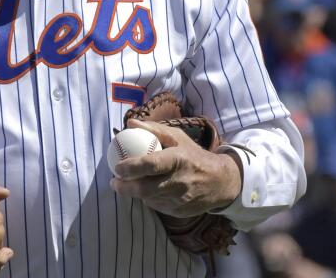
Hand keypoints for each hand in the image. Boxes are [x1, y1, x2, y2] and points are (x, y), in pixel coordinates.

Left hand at [109, 120, 241, 216]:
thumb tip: (130, 124)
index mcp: (179, 160)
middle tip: (114, 181)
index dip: (131, 167)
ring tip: (128, 183)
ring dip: (136, 192)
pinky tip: (148, 190)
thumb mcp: (178, 138)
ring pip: (149, 199)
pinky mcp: (180, 212)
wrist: (221, 182)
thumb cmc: (194, 155)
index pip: (151, 165)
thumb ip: (153, 130)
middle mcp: (180, 181)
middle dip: (125, 187)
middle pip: (145, 189)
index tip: (117, 167)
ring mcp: (180, 200)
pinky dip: (149, 198)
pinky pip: (157, 206)